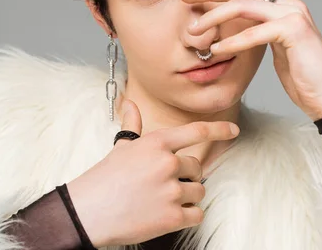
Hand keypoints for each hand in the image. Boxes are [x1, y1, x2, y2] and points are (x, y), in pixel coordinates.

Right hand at [66, 99, 239, 246]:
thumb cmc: (104, 178)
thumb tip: (130, 103)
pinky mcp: (172, 217)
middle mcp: (167, 164)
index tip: (233, 130)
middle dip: (186, 177)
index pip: (195, 132)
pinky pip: (197, 214)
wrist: (89, 211)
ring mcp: (171, 191)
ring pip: (199, 192)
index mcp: (156, 144)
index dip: (217, 129)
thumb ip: (132, 125)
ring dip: (186, 197)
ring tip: (160, 200)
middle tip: (162, 184)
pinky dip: (187, 216)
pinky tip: (168, 214)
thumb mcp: (120, 147)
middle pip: (197, 168)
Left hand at [179, 0, 321, 120]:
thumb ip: (258, 30)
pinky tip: (217, 51)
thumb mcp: (274, 47)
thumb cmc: (302, 74)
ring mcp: (293, 15)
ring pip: (242, 6)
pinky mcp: (294, 31)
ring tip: (192, 31)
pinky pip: (254, 32)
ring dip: (212, 17)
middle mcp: (289, 4)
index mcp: (284, 6)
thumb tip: (232, 25)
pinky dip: (232, 42)